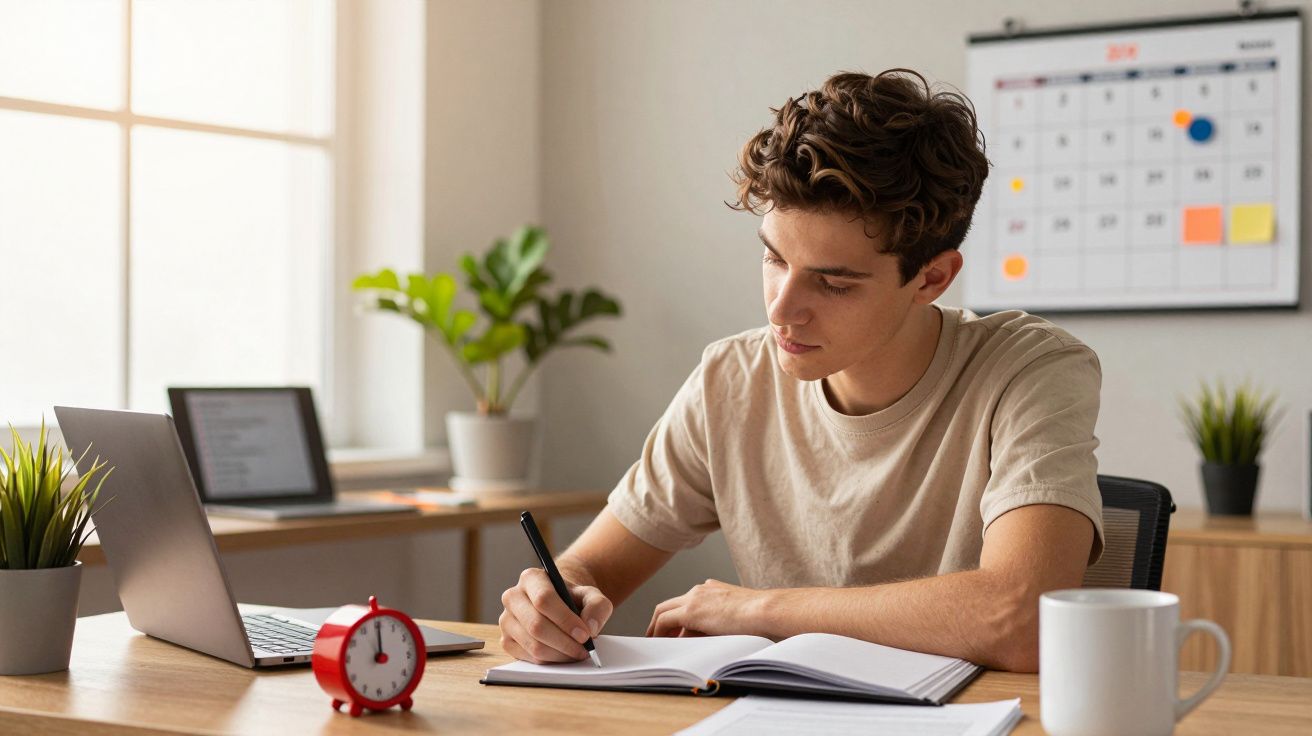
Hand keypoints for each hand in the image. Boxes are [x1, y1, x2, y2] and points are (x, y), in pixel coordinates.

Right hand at [499, 567, 613, 663]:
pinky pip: (528, 657)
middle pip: (536, 625)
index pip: (544, 599)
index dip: (565, 620)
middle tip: (584, 649)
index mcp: (531, 578)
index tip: (585, 634)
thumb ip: (597, 606)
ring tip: (577, 653)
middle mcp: (513, 597)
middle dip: (564, 642)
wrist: (558, 605)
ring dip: (559, 654)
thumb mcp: (591, 595)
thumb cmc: (572, 598)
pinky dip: (549, 661)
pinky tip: (563, 655)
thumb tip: (590, 628)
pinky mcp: (506, 641)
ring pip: (533, 645)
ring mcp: (506, 620)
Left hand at [646, 579, 769, 637]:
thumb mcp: (737, 616)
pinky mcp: (691, 610)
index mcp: (713, 589)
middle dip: (660, 621)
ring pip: (663, 611)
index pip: (687, 601)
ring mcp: (695, 598)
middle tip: (655, 636)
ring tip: (653, 642)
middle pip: (670, 604)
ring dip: (656, 627)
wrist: (766, 609)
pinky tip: (657, 642)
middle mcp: (701, 590)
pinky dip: (658, 631)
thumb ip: (720, 621)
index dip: (677, 616)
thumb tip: (707, 636)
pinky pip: (665, 621)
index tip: (674, 630)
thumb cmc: (760, 616)